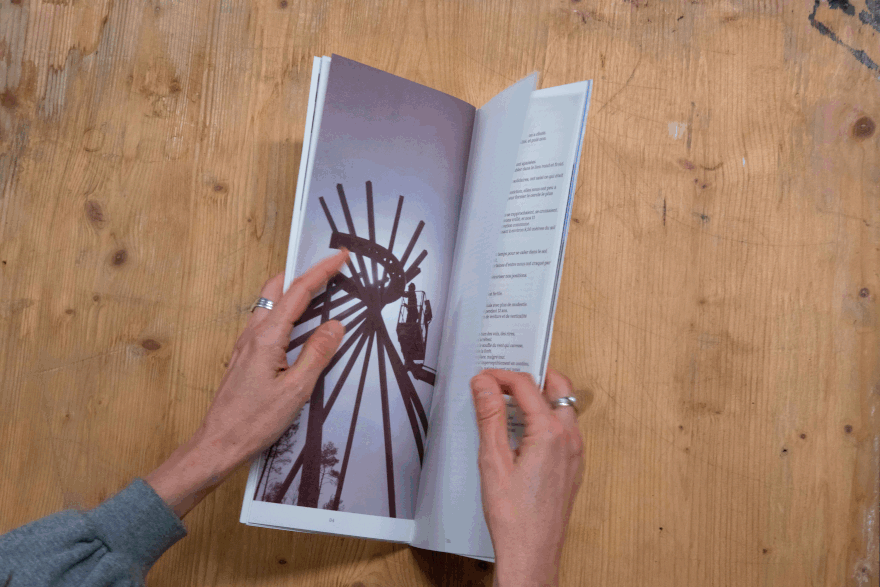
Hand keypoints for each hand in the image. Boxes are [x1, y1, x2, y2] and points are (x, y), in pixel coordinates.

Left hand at [145, 249, 349, 517]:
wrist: (218, 444)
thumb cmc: (255, 421)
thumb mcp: (296, 390)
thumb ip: (317, 354)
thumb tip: (335, 324)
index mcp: (267, 337)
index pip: (298, 292)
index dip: (321, 271)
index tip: (341, 255)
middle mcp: (253, 334)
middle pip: (278, 288)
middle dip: (303, 273)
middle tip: (330, 270)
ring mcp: (245, 344)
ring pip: (270, 304)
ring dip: (294, 292)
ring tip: (320, 293)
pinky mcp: (244, 357)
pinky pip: (267, 322)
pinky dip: (286, 312)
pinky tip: (299, 326)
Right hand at [470, 369, 583, 586]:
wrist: (532, 553)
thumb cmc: (514, 516)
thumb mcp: (493, 460)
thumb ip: (490, 417)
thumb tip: (484, 385)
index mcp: (551, 434)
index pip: (526, 385)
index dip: (501, 376)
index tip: (483, 379)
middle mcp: (569, 439)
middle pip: (556, 387)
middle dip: (530, 377)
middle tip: (503, 381)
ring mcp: (575, 453)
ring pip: (562, 408)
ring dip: (539, 398)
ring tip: (509, 405)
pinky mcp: (573, 466)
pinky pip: (564, 429)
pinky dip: (546, 419)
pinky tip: (522, 432)